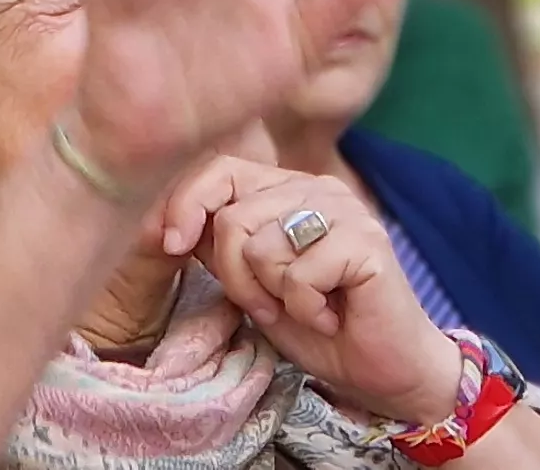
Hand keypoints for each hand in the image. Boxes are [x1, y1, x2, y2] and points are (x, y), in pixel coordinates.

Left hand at [156, 157, 460, 424]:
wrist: (382, 370)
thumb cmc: (315, 326)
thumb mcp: (250, 283)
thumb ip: (216, 247)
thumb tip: (157, 225)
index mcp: (287, 189)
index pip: (220, 169)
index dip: (186, 204)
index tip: (171, 246)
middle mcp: (317, 188)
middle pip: (232, 216)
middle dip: (234, 277)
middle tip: (270, 306)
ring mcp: (346, 211)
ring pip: (260, 245)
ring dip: (270, 296)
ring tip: (303, 309)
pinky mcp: (366, 242)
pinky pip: (298, 274)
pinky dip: (304, 309)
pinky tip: (330, 316)